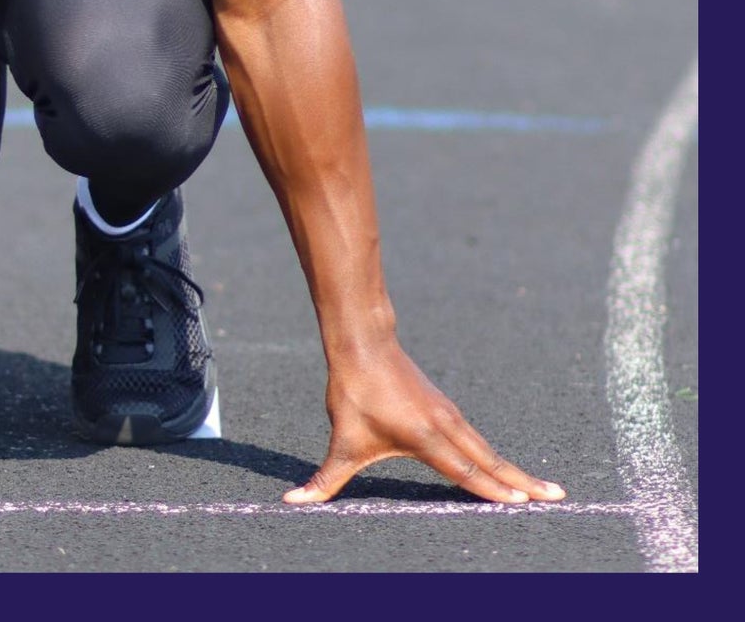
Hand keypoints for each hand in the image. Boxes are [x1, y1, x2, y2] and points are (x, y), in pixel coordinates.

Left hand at [284, 342, 565, 504]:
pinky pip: (475, 436)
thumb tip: (292, 503)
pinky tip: (502, 466)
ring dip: (513, 469)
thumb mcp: (340, 441)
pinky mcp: (444, 405)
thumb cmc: (352, 393)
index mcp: (426, 438)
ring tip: (542, 488)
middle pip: (490, 460)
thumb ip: (324, 480)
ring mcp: (448, 413)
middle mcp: (445, 425)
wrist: (362, 341)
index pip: (466, 472)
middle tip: (556, 497)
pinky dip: (494, 454)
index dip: (493, 492)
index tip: (524, 506)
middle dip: (522, 482)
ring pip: (486, 447)